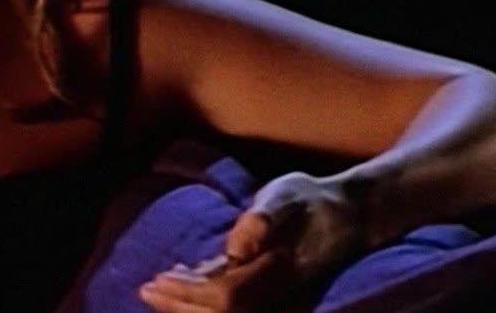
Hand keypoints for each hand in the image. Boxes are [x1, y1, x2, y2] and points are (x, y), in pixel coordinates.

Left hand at [138, 171, 365, 312]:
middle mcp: (279, 296)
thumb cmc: (312, 201)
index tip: (157, 280)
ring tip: (157, 293)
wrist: (350, 217)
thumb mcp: (288, 194)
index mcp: (280, 272)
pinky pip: (234, 310)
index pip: (226, 298)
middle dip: (180, 307)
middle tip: (145, 290)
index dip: (188, 293)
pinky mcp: (274, 300)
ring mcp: (278, 302)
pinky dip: (204, 304)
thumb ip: (263, 218)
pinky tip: (184, 288)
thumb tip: (235, 248)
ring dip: (189, 309)